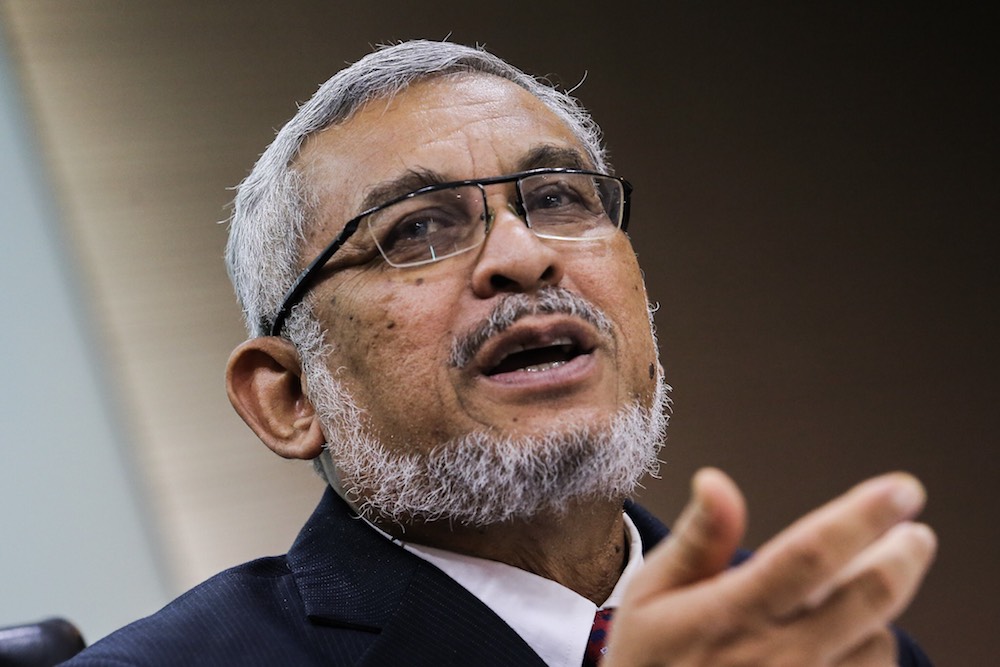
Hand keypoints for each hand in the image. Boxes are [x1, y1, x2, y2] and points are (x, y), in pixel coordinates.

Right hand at [604, 469, 935, 665]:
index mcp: (730, 615)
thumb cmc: (648, 661)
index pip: (809, 554)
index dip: (863, 516)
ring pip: (878, 643)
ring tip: (855, 594)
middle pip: (868, 597)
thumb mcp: (651, 595)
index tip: (901, 489)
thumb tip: (716, 481)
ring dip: (877, 611)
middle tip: (915, 533)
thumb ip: (696, 540)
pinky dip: (870, 651)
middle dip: (903, 554)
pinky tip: (848, 638)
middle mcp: (776, 658)